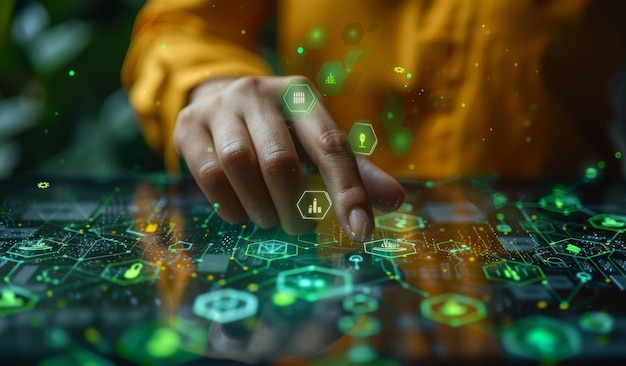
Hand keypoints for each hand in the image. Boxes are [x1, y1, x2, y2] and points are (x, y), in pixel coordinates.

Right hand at [173, 76, 404, 240]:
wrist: (219, 100)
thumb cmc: (280, 131)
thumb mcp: (316, 142)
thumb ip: (354, 171)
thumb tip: (397, 202)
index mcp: (300, 95)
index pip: (331, 146)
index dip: (348, 192)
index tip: (360, 233)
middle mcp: (258, 93)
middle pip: (280, 161)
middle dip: (294, 208)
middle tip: (299, 228)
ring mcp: (219, 107)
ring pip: (239, 166)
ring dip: (260, 208)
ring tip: (270, 219)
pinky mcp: (188, 126)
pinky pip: (209, 175)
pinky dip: (230, 206)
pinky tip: (242, 212)